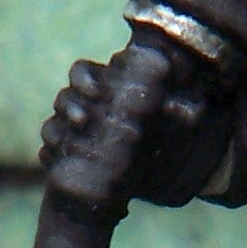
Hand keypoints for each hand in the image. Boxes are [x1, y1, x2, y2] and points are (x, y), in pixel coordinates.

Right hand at [40, 39, 228, 222]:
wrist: (155, 174)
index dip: (84, 78)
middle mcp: (85, 108)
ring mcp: (73, 134)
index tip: (96, 91)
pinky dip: (50, 155)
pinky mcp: (68, 158)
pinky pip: (49, 153)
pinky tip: (56, 159)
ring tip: (70, 140)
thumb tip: (197, 110)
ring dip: (56, 130)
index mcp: (105, 89)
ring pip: (53, 125)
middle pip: (65, 97)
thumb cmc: (164, 138)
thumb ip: (182, 112)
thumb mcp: (177, 123)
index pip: (83, 73)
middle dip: (70, 105)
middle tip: (84, 120)